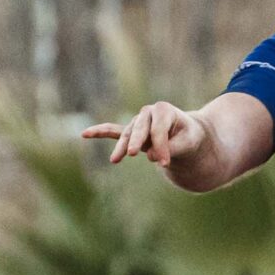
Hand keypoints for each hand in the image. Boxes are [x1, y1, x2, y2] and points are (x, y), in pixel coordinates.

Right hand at [83, 102, 205, 167]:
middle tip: (133, 154)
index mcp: (164, 110)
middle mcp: (148, 113)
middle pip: (139, 128)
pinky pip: (113, 131)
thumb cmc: (189, 137)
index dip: (161, 146)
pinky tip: (85, 134)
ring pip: (127, 134)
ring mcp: (137, 122)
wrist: (187, 134)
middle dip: (136, 141)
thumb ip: (173, 148)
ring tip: (116, 160)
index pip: (158, 129)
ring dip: (122, 146)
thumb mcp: (189, 143)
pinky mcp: (131, 132)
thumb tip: (150, 156)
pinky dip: (100, 132)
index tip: (164, 163)